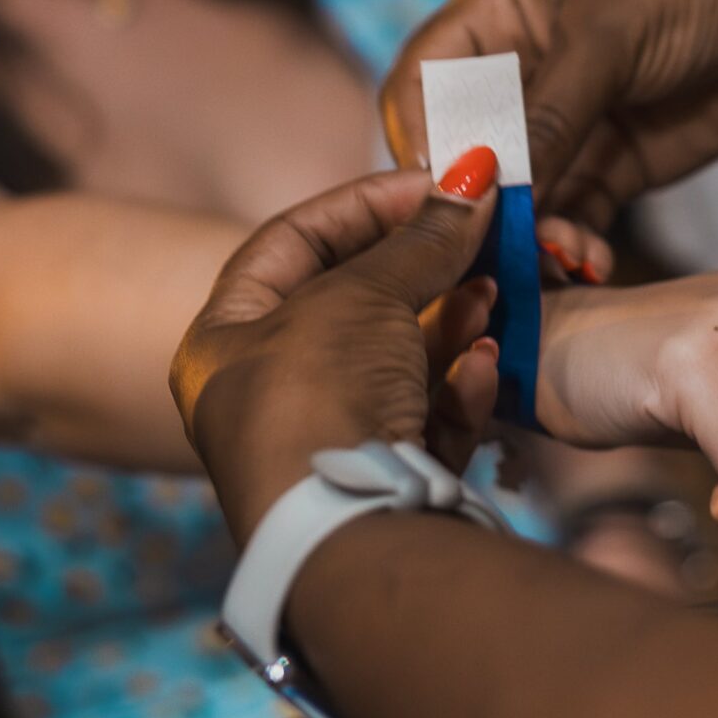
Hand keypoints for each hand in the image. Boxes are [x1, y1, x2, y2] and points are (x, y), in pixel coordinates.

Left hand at [170, 167, 500, 543]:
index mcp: (224, 340)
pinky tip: (486, 365)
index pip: (291, 240)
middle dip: (419, 264)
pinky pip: (423, 419)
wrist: (345, 537)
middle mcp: (266, 392)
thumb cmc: (319, 396)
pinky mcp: (382, 486)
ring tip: (493, 292)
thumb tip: (472, 180)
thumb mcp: (363, 296)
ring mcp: (325, 442)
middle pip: (351, 301)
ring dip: (450, 320)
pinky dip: (458, 387)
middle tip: (478, 232)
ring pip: (397, 360)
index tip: (434, 182)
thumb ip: (420, 238)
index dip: (363, 203)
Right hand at [383, 0, 717, 230]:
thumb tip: (479, 190)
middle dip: (474, 205)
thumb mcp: (608, 41)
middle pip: (461, 153)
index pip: (419, 84)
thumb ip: (542, 118)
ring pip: (514, 197)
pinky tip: (586, 263)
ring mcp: (564, 123)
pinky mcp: (610, 164)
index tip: (439, 197)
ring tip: (557, 259)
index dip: (420, 143)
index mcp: (495, 12)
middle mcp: (517, 69)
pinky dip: (568, 245)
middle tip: (491, 252)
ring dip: (526, 235)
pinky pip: (567, 217)